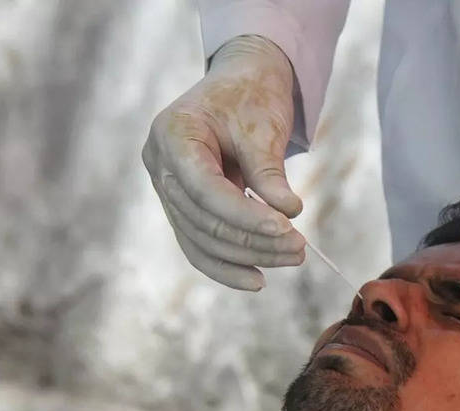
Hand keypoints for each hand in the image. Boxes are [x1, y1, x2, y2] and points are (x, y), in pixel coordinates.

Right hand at [143, 35, 305, 290]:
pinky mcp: (180, 206)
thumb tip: (287, 214)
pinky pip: (198, 244)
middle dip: (253, 240)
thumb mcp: (263, 127)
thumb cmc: (252, 97)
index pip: (205, 189)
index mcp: (173, 134)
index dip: (245, 215)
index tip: (286, 228)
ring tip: (292, 258)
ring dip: (248, 256)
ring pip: (201, 238)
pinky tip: (257, 278)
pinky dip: (227, 264)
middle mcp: (160, 164)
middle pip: (203, 219)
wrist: (241, 83)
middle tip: (299, 249)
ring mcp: (165, 188)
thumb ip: (269, 171)